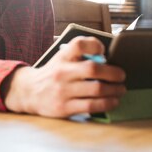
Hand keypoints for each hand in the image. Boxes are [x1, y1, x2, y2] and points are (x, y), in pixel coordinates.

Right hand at [2, 36, 125, 117]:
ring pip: (96, 89)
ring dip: (114, 90)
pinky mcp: (65, 107)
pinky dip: (107, 103)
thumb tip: (105, 58)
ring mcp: (63, 90)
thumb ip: (80, 55)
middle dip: (113, 73)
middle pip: (93, 69)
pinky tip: (113, 101)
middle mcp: (62, 72)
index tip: (104, 52)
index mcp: (63, 57)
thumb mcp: (62, 58)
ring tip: (120, 90)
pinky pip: (91, 106)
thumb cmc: (53, 73)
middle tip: (122, 76)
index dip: (94, 45)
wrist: (29, 92)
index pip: (79, 44)